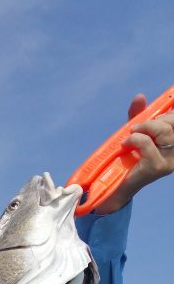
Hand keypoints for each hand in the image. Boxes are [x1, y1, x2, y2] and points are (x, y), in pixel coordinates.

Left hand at [96, 93, 173, 213]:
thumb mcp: (135, 132)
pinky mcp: (157, 168)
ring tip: (132, 133)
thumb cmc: (127, 159)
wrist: (115, 187)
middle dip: (155, 119)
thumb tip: (140, 96)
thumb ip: (139, 115)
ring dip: (145, 127)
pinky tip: (126, 144)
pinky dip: (135, 139)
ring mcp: (169, 162)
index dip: (170, 112)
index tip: (163, 106)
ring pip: (165, 131)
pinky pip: (148, 143)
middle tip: (139, 126)